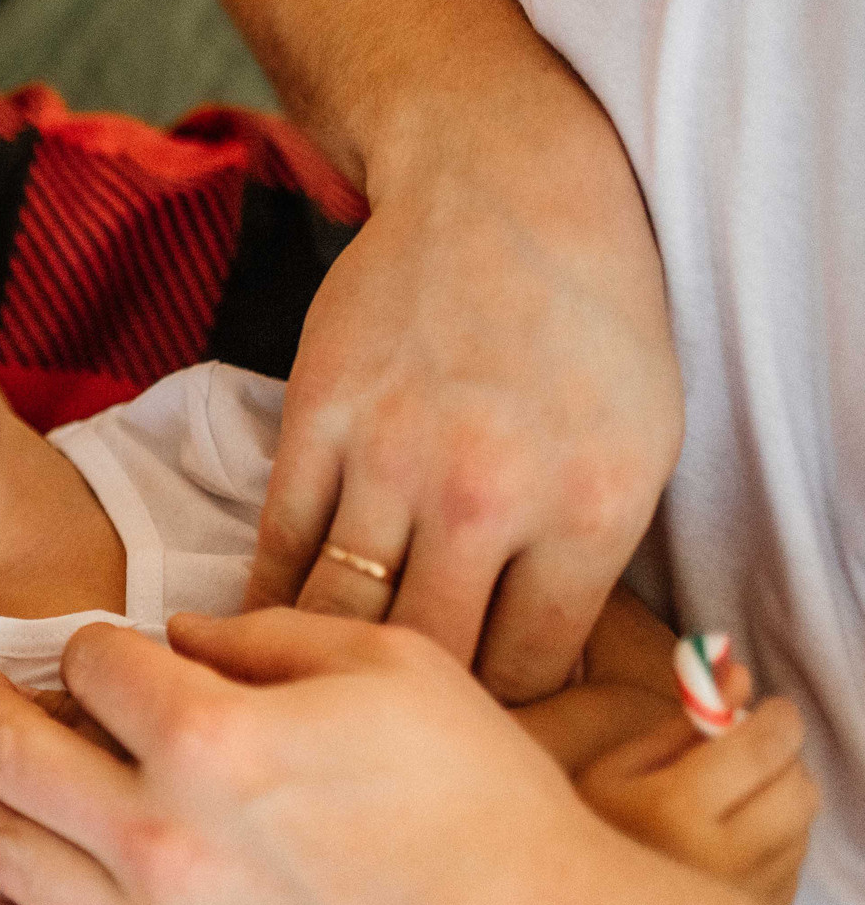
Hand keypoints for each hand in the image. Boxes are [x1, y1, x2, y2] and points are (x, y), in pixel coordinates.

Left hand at [0, 610, 651, 904]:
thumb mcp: (394, 667)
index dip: (93, 647)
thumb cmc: (490, 808)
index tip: (102, 656)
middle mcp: (160, 837)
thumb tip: (180, 637)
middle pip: (10, 755)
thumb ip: (268, 634)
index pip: (93, 662)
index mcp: (210, 737)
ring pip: (7, 860)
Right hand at [249, 138, 681, 701]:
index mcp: (589, 511)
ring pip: (339, 613)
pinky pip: (281, 544)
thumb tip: (524, 673)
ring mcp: (392, 456)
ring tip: (317, 681)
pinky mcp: (317, 419)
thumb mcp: (640, 450)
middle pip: (428, 655)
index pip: (523, 670)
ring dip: (322, 656)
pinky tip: (265, 624)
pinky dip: (267, 597)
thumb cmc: (588, 328)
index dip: (493, 704)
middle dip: (405, 698)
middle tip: (386, 711)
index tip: (470, 704)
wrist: (503, 193)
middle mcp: (488, 494)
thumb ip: (586, 563)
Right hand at [578, 650, 817, 904]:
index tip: (773, 707)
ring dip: (780, 798)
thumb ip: (687, 721)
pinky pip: (795, 861)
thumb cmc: (595, 827)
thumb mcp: (618, 768)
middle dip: (785, 758)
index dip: (778, 718)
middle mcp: (720, 859)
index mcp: (673, 809)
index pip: (762, 748)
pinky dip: (776, 839)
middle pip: (797, 788)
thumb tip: (741, 674)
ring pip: (803, 824)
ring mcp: (747, 895)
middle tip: (756, 748)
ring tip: (733, 799)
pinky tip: (732, 840)